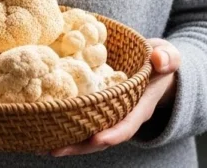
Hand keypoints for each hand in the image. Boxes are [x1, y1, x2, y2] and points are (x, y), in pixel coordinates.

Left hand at [51, 38, 180, 156]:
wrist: (153, 65)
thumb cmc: (160, 61)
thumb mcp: (169, 56)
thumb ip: (167, 58)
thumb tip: (159, 60)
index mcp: (139, 108)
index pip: (126, 125)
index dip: (112, 134)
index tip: (96, 139)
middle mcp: (120, 116)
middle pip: (99, 138)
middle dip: (77, 146)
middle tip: (53, 149)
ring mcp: (106, 114)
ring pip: (85, 134)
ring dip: (63, 141)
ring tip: (38, 145)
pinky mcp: (93, 107)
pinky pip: (77, 120)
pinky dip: (59, 125)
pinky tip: (37, 125)